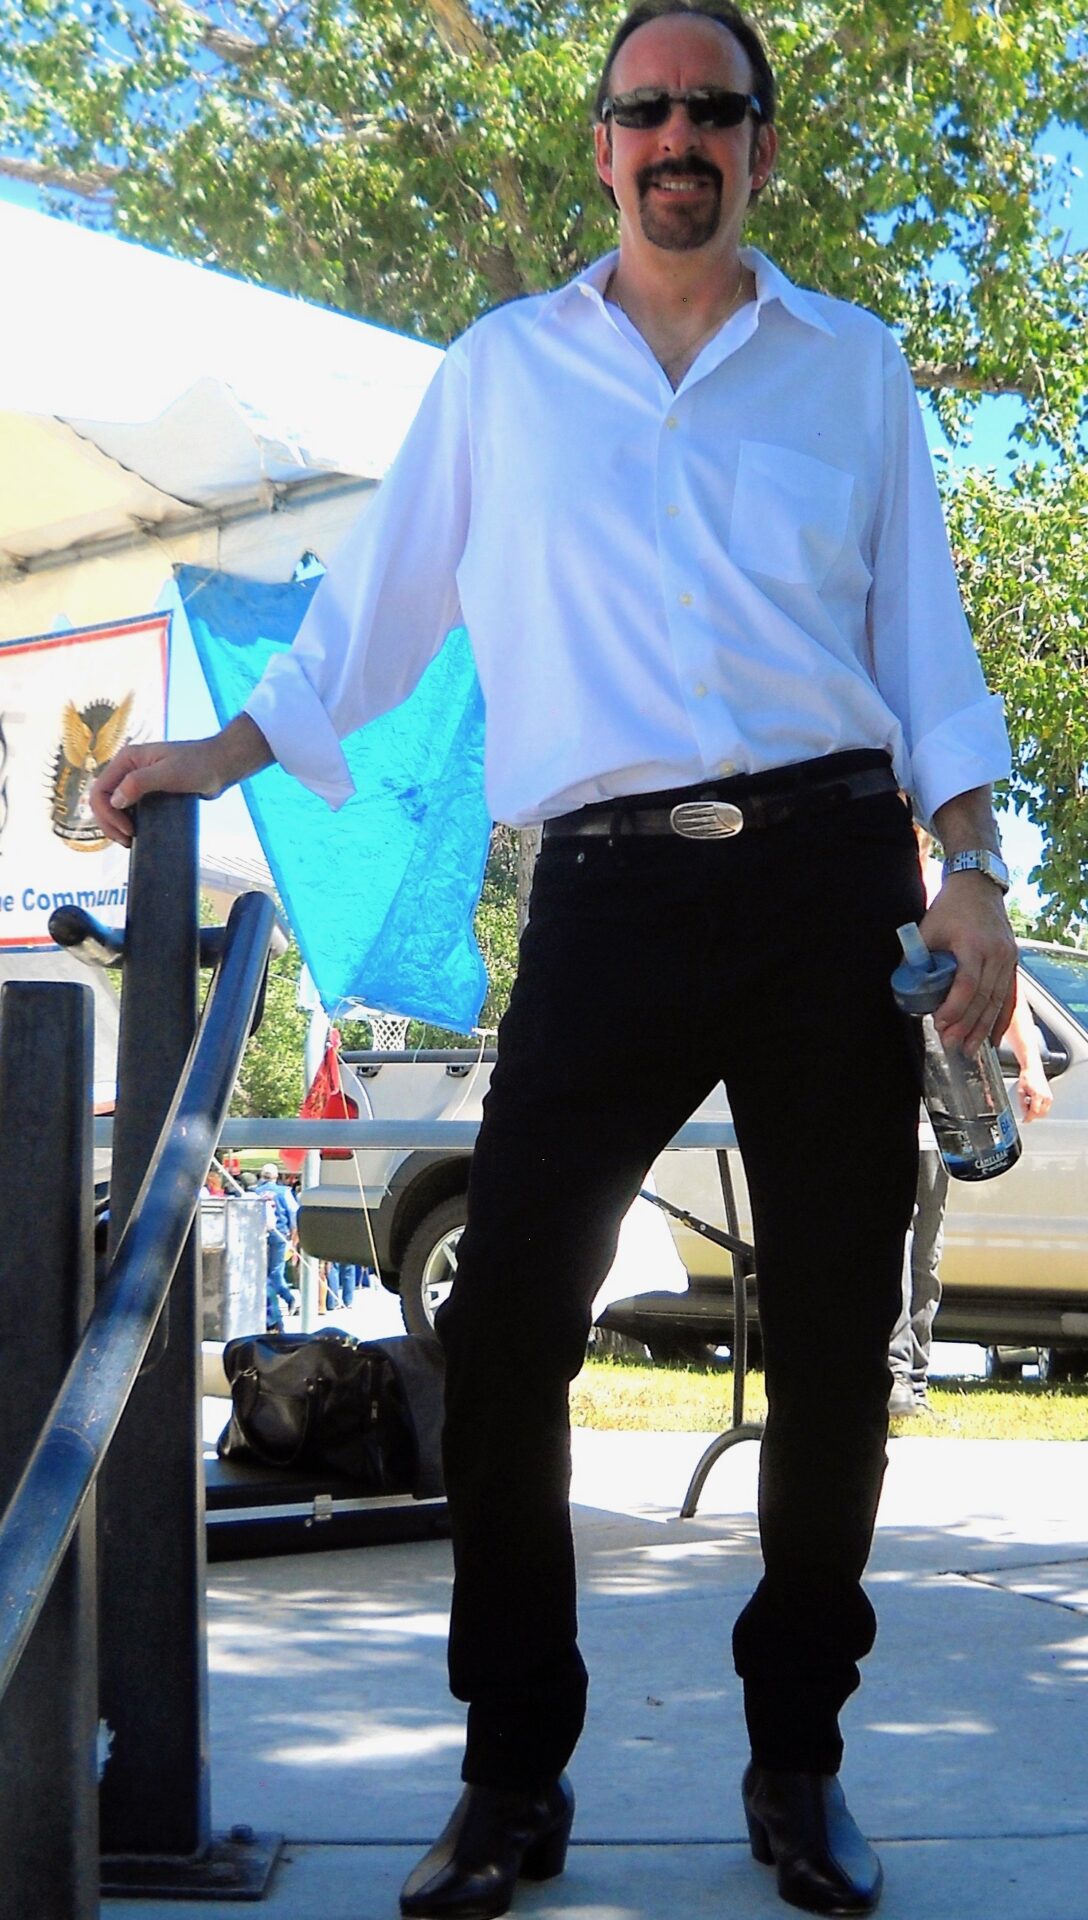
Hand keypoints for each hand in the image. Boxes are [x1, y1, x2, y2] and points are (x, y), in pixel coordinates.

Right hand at [90, 715, 272, 845]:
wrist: (220, 765)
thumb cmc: (198, 765)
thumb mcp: (168, 773)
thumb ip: (139, 783)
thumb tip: (115, 801)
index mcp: (127, 760)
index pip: (100, 790)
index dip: (107, 814)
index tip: (128, 830)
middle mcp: (128, 769)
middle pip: (103, 801)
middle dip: (109, 823)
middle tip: (127, 841)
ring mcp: (137, 781)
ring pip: (114, 807)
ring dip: (116, 825)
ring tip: (130, 841)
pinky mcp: (148, 792)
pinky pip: (129, 809)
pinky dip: (127, 822)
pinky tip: (136, 834)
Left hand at [917, 872, 1017, 1055]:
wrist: (978, 885)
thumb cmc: (950, 907)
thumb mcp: (927, 929)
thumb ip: (916, 959)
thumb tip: (903, 989)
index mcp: (974, 944)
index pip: (967, 983)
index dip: (955, 1007)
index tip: (941, 1024)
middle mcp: (996, 952)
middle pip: (984, 997)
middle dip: (968, 1025)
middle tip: (953, 1045)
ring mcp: (1008, 958)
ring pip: (998, 1000)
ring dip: (984, 1028)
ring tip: (971, 1049)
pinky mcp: (1012, 962)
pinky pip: (1009, 996)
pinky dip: (1001, 1018)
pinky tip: (992, 1037)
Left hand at [1016, 1065, 1052, 1123]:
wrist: (1033, 1069)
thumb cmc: (1027, 1077)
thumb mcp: (1020, 1091)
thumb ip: (1022, 1104)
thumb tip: (1024, 1113)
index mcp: (1038, 1095)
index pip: (1034, 1112)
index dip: (1028, 1118)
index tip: (1025, 1121)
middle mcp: (1046, 1097)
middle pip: (1040, 1114)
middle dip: (1033, 1116)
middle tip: (1025, 1114)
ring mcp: (1049, 1097)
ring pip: (1044, 1112)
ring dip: (1037, 1113)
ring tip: (1029, 1107)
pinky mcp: (1050, 1096)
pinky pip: (1046, 1108)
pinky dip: (1040, 1109)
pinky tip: (1034, 1105)